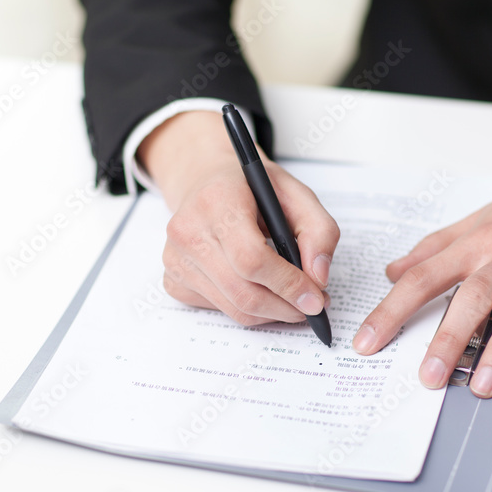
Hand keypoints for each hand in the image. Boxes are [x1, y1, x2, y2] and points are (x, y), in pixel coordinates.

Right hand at [139, 111, 339, 324]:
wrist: (204, 179)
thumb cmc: (249, 187)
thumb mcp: (295, 193)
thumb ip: (319, 231)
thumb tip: (318, 278)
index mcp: (217, 201)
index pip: (252, 259)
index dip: (288, 284)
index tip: (316, 298)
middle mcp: (188, 230)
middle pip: (243, 292)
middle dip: (285, 307)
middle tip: (312, 306)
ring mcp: (175, 258)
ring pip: (233, 308)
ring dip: (271, 313)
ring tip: (293, 300)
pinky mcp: (172, 278)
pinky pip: (217, 310)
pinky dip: (247, 309)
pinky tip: (260, 290)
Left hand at [352, 147, 491, 397]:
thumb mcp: (483, 218)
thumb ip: (436, 247)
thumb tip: (393, 270)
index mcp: (478, 242)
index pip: (423, 276)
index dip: (392, 310)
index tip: (366, 342)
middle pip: (470, 297)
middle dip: (446, 339)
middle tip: (427, 377)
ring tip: (480, 387)